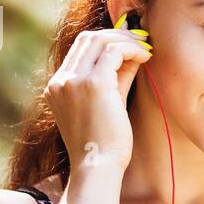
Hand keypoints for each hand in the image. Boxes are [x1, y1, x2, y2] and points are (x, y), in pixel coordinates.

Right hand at [44, 27, 151, 171]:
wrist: (97, 167)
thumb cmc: (105, 145)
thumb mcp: (108, 104)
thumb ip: (116, 78)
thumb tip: (133, 54)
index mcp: (57, 87)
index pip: (80, 49)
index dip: (107, 41)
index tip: (129, 46)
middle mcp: (61, 81)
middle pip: (88, 39)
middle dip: (117, 35)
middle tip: (141, 41)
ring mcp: (73, 81)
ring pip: (100, 40)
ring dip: (127, 40)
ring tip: (146, 49)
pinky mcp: (93, 84)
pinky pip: (114, 51)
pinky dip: (132, 49)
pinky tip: (146, 57)